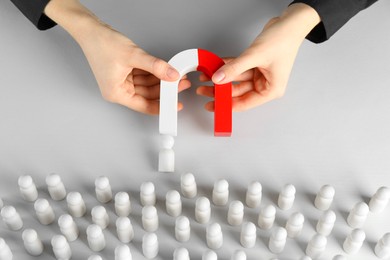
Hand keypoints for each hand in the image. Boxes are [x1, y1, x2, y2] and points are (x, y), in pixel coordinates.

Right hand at [78, 22, 190, 114]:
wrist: (90, 29)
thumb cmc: (101, 43)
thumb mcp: (133, 56)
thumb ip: (155, 66)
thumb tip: (172, 75)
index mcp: (116, 93)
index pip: (144, 105)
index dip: (161, 106)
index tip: (175, 104)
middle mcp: (119, 90)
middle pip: (147, 95)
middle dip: (164, 89)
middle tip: (180, 84)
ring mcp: (122, 81)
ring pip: (147, 85)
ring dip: (161, 80)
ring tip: (176, 75)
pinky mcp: (125, 72)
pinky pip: (143, 76)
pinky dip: (154, 73)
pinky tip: (165, 70)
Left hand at [197, 3, 319, 111]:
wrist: (289, 23)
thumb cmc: (283, 40)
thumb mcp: (255, 56)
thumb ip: (234, 68)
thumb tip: (218, 79)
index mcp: (271, 89)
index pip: (245, 103)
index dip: (227, 105)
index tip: (213, 105)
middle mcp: (265, 84)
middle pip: (238, 92)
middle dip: (220, 91)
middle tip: (204, 90)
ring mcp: (260, 75)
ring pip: (236, 80)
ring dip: (221, 78)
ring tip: (206, 77)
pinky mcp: (255, 65)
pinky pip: (237, 69)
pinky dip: (226, 67)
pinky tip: (214, 67)